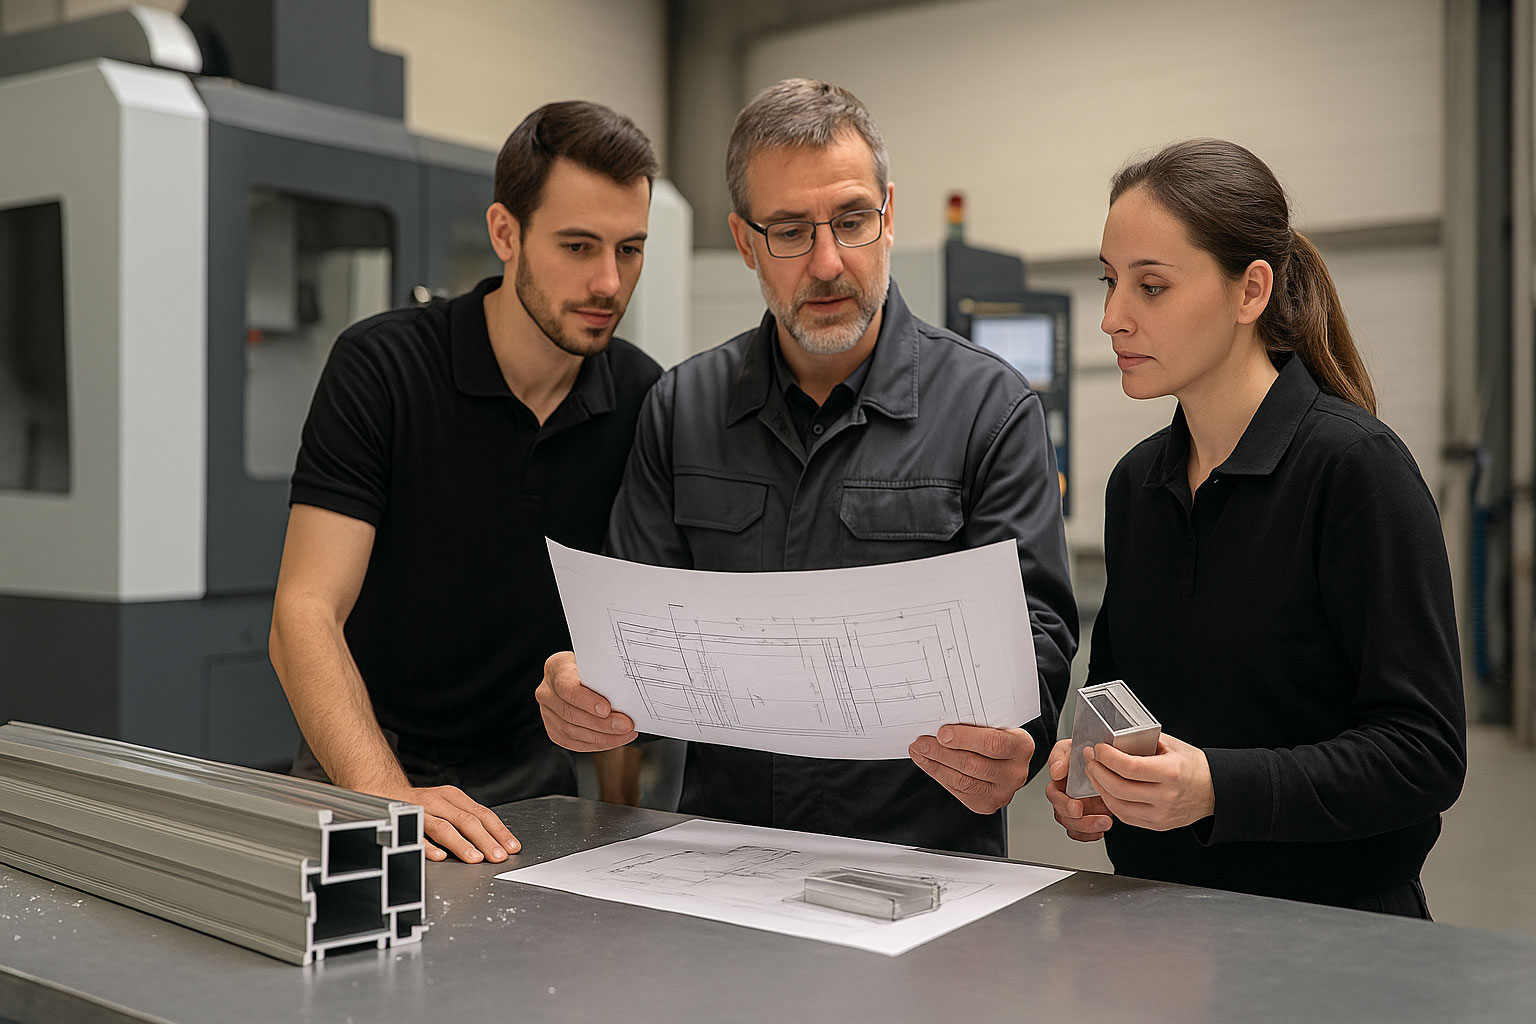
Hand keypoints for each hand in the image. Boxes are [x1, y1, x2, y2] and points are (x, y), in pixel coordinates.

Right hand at [386, 784, 520, 863]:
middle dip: (486, 840)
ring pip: (444, 828)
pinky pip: (416, 836)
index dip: (499, 831)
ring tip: (476, 858)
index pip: (482, 814)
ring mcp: (420, 811)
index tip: (512, 846)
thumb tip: (496, 841)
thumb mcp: (447, 805)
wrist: (383, 790)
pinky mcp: (402, 822)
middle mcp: (438, 801)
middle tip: (498, 856)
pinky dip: (428, 846)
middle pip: (466, 821)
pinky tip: (440, 856)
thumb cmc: (422, 804)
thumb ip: (467, 820)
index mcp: (453, 796)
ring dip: (461, 844)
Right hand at [536, 651, 638, 751]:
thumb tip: (625, 693)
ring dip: (603, 737)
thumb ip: (604, 675)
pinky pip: (574, 743)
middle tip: (625, 725)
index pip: (567, 687)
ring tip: (624, 734)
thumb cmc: (590, 668)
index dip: (587, 701)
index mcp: (556, 668)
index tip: (607, 709)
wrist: (578, 675)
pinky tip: (614, 739)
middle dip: (602, 723)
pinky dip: (597, 744)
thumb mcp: (596, 663)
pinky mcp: (554, 730)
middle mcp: (547, 692)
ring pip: (573, 732)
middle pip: (571, 714)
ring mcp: (548, 713)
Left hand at [908, 724, 1034, 814]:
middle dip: (942, 753)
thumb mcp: (993, 722)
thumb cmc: (995, 733)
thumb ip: (975, 721)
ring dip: (935, 764)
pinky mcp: (986, 804)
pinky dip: (938, 774)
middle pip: (974, 765)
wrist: (1003, 756)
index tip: (942, 732)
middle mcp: (1015, 772)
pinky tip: (927, 762)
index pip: (994, 743)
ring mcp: (1002, 792)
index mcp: (1021, 746)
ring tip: (919, 751)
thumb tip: (942, 718)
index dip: (966, 739)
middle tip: (922, 742)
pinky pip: (958, 790)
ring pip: (963, 780)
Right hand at [1043, 738, 1113, 841]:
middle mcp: (1065, 797)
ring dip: (1089, 828)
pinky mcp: (1088, 816)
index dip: (1064, 804)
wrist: (1101, 758)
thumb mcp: (1071, 747)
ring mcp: (1077, 808)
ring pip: (1073, 827)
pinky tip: (1101, 829)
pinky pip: (1083, 833)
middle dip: (1080, 822)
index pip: (1053, 796)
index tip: (1077, 808)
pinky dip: (1092, 834)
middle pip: (1063, 816)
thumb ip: (1061, 757)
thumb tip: (1056, 772)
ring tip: (1107, 822)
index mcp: (1059, 781)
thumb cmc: (1083, 751)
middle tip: (1100, 819)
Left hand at [1082, 732, 1214, 830]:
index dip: (1107, 758)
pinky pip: (1126, 816)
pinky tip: (1106, 788)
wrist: (1214, 791)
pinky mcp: (1157, 825)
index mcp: (1171, 773)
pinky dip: (1111, 802)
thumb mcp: (1172, 746)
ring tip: (1094, 772)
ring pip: (1118, 805)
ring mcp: (1161, 815)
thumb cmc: (1194, 766)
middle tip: (1090, 758)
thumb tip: (1114, 739)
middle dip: (1097, 771)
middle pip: (1119, 788)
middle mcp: (1166, 797)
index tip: (1098, 748)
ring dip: (1100, 787)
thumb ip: (1144, 742)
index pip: (1129, 768)